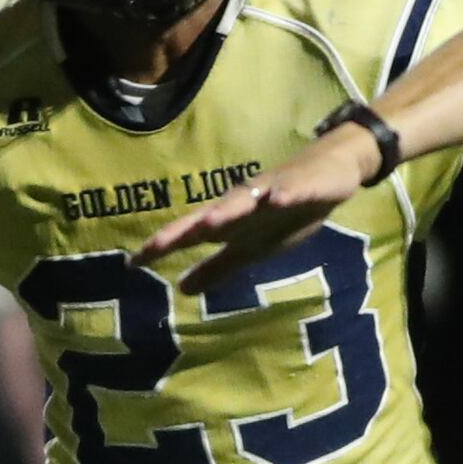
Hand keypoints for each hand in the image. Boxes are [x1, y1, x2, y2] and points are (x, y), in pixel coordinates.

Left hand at [139, 123, 380, 291]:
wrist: (329, 174)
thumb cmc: (285, 213)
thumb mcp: (252, 249)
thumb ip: (218, 267)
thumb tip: (182, 288)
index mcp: (230, 222)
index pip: (190, 235)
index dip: (162, 247)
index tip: (132, 264)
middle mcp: (244, 204)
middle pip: (209, 216)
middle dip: (184, 230)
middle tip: (157, 245)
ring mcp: (272, 192)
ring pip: (246, 201)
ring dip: (227, 210)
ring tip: (209, 222)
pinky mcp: (302, 186)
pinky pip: (292, 190)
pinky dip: (285, 194)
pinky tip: (277, 199)